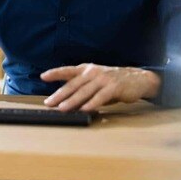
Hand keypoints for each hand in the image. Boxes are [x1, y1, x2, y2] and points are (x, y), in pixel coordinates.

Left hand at [40, 63, 160, 111]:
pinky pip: (100, 97)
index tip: (43, 76)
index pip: (67, 70)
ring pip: (84, 91)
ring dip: (72, 101)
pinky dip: (91, 104)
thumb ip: (82, 89)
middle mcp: (93, 72)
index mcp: (86, 69)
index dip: (55, 73)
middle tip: (49, 103)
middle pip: (73, 84)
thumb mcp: (95, 81)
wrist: (137, 79)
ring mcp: (103, 79)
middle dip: (59, 94)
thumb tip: (66, 102)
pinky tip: (84, 110)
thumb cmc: (112, 82)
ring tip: (62, 108)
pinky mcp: (113, 87)